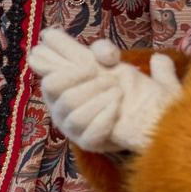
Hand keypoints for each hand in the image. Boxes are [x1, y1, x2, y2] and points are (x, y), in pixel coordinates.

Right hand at [29, 30, 181, 154]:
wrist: (139, 110)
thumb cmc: (116, 83)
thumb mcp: (109, 60)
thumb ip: (100, 49)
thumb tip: (88, 48)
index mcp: (59, 89)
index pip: (50, 84)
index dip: (69, 75)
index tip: (92, 68)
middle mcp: (60, 110)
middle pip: (65, 100)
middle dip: (92, 88)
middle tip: (113, 81)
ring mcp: (72, 129)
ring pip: (77, 118)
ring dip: (100, 101)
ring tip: (118, 93)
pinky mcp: (88, 143)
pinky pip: (91, 134)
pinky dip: (105, 118)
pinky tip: (117, 108)